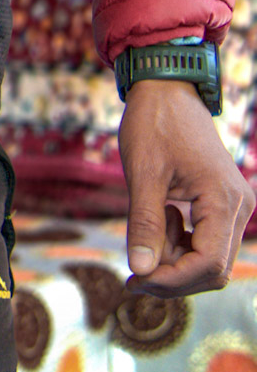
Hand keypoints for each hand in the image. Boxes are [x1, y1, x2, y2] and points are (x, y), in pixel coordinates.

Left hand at [119, 77, 253, 295]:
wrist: (167, 90)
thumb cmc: (154, 124)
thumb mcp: (143, 174)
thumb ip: (144, 224)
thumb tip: (140, 271)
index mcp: (224, 200)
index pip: (208, 264)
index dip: (171, 281)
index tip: (134, 280)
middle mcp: (239, 207)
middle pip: (212, 269)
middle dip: (172, 275)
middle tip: (133, 270)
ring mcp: (235, 206)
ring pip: (209, 259)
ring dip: (175, 259)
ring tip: (148, 228)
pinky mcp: (224, 204)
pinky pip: (207, 241)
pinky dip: (181, 243)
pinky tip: (162, 217)